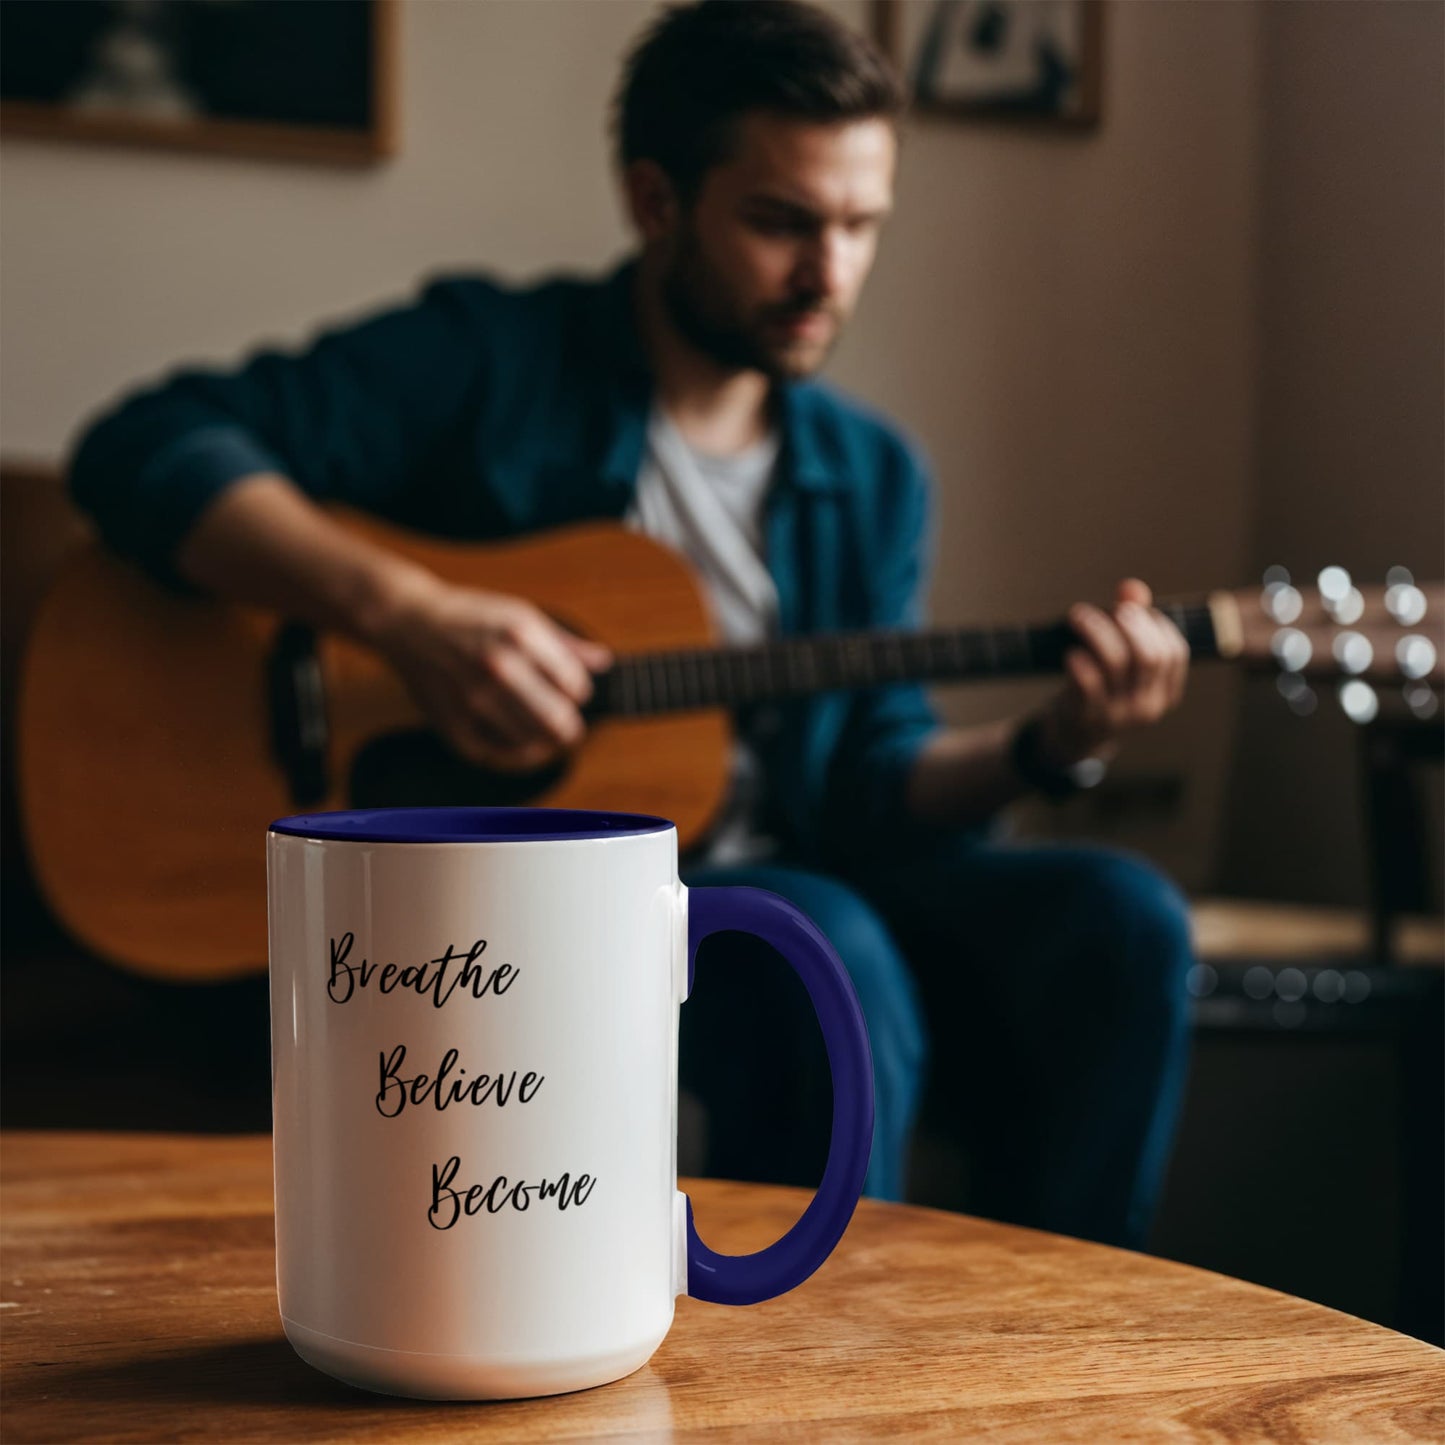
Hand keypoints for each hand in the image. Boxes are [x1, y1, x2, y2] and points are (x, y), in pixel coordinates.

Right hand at [368, 571, 611, 772]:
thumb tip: (603, 663)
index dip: (579, 692)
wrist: (408, 623)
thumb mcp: (520, 614)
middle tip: (566, 724)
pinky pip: (500, 756)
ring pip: (533, 743)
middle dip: (570, 727)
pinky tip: (522, 745)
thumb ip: (564, 643)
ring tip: (542, 733)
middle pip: (559, 721)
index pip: (576, 686)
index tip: (570, 691)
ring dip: (545, 743)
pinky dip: (518, 756)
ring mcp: (474, 698)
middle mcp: (498, 666)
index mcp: (520, 634)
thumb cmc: (470, 617)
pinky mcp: (454, 723)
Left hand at [1035, 579, 1188, 767]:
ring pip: (1115, 663)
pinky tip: (1070, 652)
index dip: (1155, 625)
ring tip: (1078, 616)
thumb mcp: (1123, 664)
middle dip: (1129, 624)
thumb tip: (1131, 588)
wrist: (1075, 739)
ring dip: (1096, 631)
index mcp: (1166, 693)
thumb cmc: (1102, 691)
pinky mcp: (1086, 717)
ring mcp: (1117, 714)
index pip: (1175, 652)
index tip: (1132, 611)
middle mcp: (1147, 706)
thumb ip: (1131, 624)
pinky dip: (1078, 661)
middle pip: (1148, 655)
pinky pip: (1086, 683)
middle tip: (1109, 609)